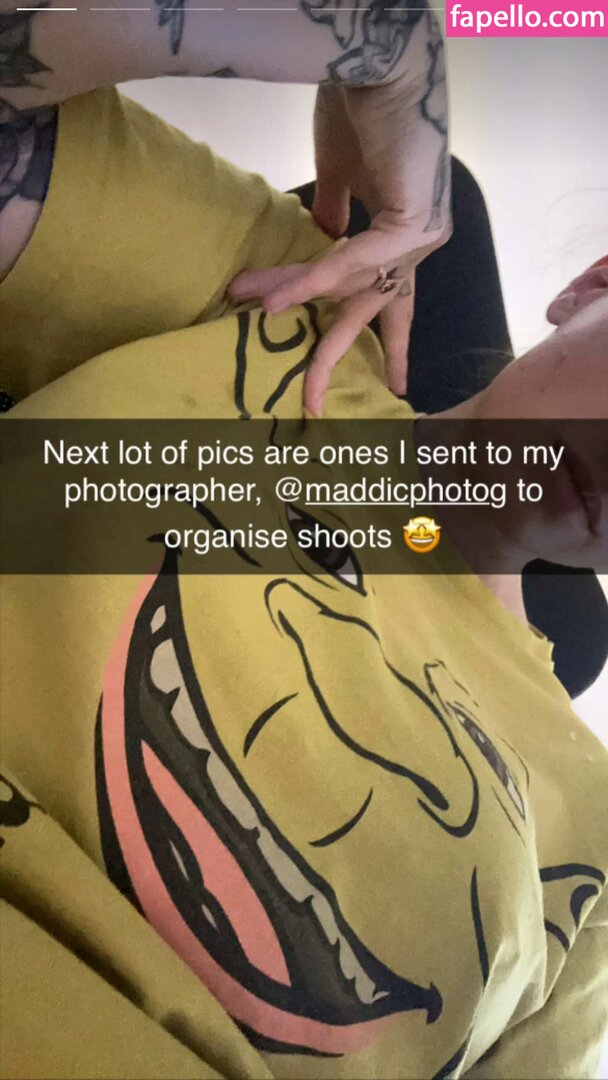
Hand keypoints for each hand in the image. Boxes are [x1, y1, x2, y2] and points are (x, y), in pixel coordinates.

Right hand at [229, 14, 451, 415]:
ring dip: (295, 303)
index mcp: (402, 237)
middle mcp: (417, 245)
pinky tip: (278, 299)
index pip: (393, 300)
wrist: (383, 63)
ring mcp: (421, 238)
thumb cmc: (364, 109)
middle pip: (373, 314)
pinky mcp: (415, 223)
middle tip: (312, 405)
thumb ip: (335, 214)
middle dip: (336, 358)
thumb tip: (319, 238)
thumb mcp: (342, 173)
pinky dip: (313, 280)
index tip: (395, 382)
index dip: (390, 343)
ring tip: (251, 316)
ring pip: (350, 288)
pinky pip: (353, 263)